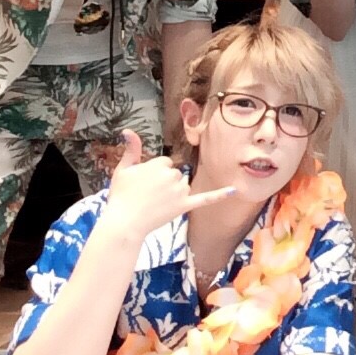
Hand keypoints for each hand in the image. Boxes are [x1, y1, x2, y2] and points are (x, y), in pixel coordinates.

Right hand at [100, 130, 234, 236]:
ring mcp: (180, 191)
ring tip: (155, 203)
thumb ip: (131, 149)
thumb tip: (128, 130)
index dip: (153, 173)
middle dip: (163, 183)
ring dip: (174, 193)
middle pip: (174, 174)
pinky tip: (234, 190)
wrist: (123, 223)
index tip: (143, 184)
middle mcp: (173, 175)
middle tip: (146, 195)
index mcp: (159, 164)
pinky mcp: (184, 205)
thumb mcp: (123, 169)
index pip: (164, 163)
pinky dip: (220, 195)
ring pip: (183, 186)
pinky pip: (205, 198)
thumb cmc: (120, 196)